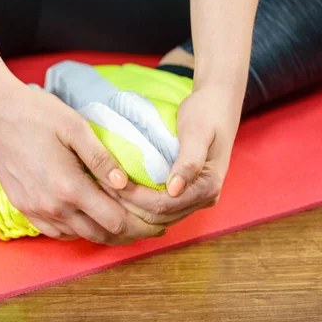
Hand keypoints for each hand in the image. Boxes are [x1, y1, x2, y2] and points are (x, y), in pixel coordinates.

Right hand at [0, 76, 165, 244]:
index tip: (156, 225)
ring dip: (103, 234)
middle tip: (146, 228)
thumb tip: (125, 184)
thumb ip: (101, 158)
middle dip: (127, 235)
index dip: (139, 227)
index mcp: (69, 187)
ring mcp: (35, 210)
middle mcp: (52, 206)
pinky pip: (56, 232)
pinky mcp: (23, 207)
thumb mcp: (76, 127)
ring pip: (78, 236)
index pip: (114, 221)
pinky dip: (77, 231)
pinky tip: (87, 221)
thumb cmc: (37, 114)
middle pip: (99, 235)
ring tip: (122, 226)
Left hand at [114, 84, 243, 224]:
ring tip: (108, 191)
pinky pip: (162, 208)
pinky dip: (141, 204)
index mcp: (208, 188)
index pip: (164, 205)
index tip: (111, 183)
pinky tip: (123, 192)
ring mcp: (197, 199)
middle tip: (102, 188)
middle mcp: (205, 199)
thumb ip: (189, 162)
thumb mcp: (197, 132)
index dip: (135, 198)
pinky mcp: (189, 193)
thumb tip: (174, 189)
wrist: (219, 104)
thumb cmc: (207, 113)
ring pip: (159, 218)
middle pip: (159, 217)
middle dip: (129, 206)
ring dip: (133, 208)